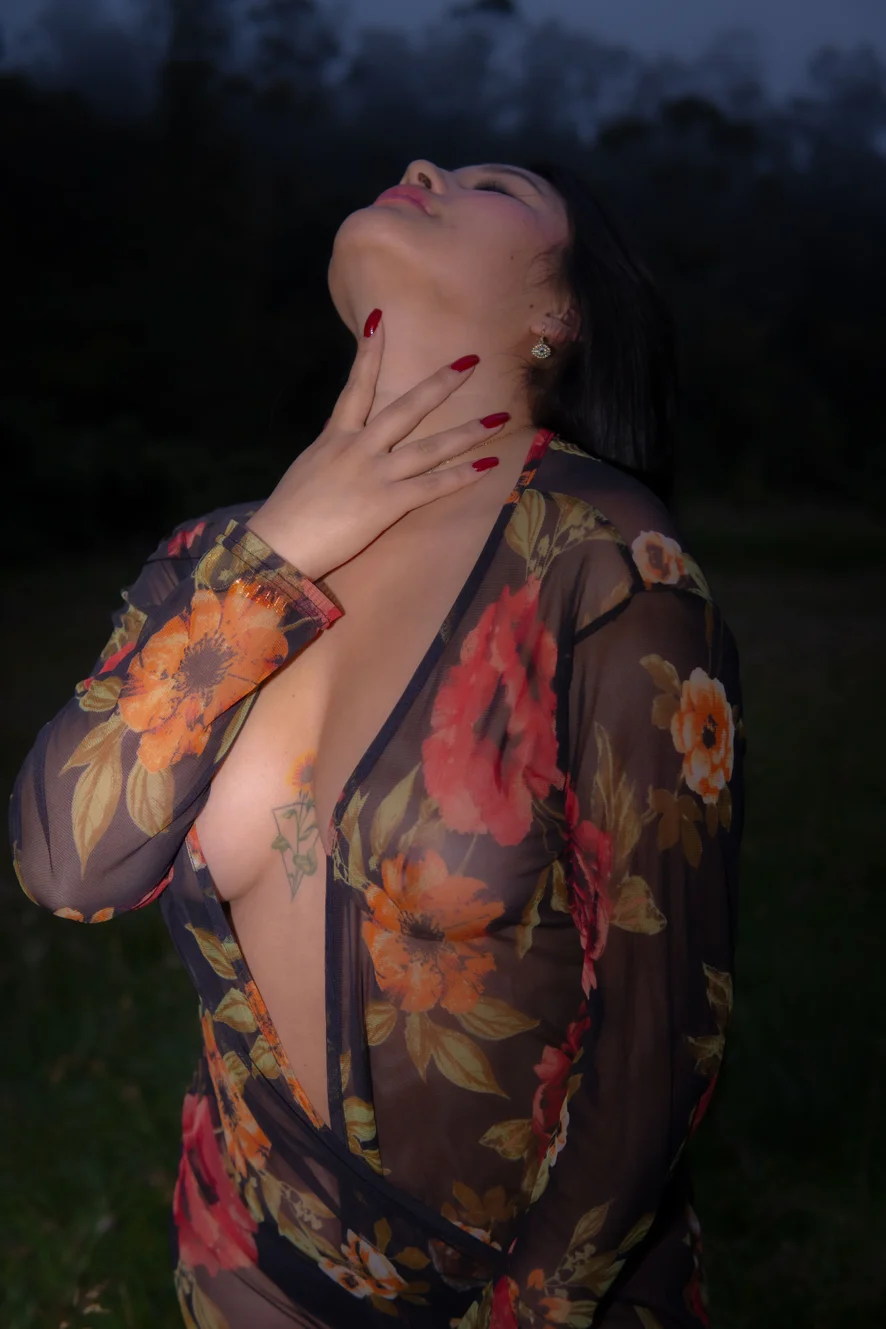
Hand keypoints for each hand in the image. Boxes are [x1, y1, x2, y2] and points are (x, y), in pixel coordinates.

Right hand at [246, 310, 509, 581]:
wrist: (278, 543)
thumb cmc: (287, 515)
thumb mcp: (307, 472)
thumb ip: (331, 458)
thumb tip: (343, 456)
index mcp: (334, 438)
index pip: (356, 387)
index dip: (369, 354)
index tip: (381, 320)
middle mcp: (358, 447)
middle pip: (406, 408)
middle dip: (441, 383)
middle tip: (471, 361)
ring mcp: (375, 474)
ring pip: (430, 447)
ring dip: (468, 431)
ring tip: (499, 418)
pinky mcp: (387, 503)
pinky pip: (432, 486)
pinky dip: (461, 475)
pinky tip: (488, 465)